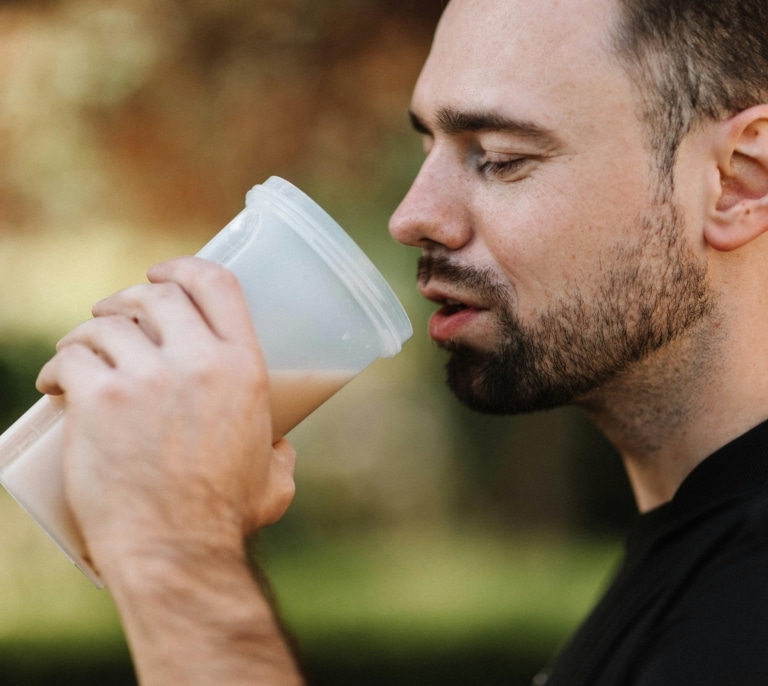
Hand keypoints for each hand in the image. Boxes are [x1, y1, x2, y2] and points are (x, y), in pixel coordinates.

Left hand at [36, 256, 296, 576]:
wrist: (176, 550)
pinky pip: (71, 358)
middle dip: (130, 297)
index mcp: (244, 368)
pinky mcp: (100, 401)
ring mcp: (146, 379)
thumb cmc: (226, 518)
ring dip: (89, 331)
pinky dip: (59, 365)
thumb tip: (281, 446)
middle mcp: (198, 362)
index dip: (185, 267)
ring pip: (107, 324)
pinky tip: (55, 383)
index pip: (217, 284)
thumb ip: (283, 454)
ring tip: (81, 352)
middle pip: (157, 295)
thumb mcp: (275, 477)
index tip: (162, 273)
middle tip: (115, 317)